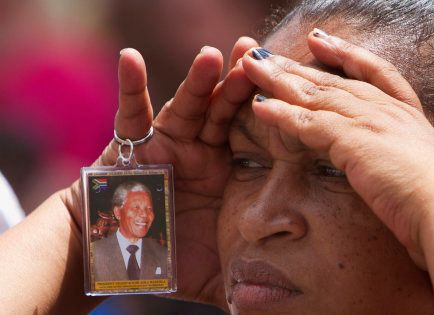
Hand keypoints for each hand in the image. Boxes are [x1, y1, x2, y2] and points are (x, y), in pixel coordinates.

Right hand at [63, 37, 257, 306]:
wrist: (116, 255)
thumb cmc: (167, 257)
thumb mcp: (217, 268)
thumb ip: (249, 279)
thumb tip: (283, 304)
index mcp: (225, 171)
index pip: (253, 136)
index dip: (271, 116)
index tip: (294, 94)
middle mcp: (201, 151)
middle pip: (226, 111)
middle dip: (242, 84)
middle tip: (261, 57)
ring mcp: (169, 143)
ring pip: (189, 105)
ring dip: (201, 80)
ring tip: (217, 56)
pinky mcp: (132, 144)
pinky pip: (130, 111)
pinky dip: (130, 85)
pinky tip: (130, 58)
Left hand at [241, 31, 433, 266]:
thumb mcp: (423, 171)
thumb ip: (403, 159)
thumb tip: (395, 167)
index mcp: (407, 113)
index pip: (373, 71)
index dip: (345, 53)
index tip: (320, 40)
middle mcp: (387, 109)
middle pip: (333, 79)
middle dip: (296, 64)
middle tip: (265, 52)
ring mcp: (371, 120)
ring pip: (316, 94)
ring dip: (279, 80)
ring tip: (249, 67)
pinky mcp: (353, 139)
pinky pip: (309, 121)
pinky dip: (281, 113)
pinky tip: (258, 105)